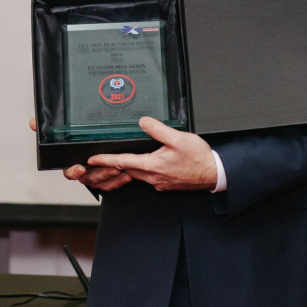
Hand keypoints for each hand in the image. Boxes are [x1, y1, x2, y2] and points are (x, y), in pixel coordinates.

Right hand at [30, 117, 129, 191]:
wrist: (98, 145)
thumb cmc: (77, 141)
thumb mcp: (63, 132)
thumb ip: (48, 129)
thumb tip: (33, 123)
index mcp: (72, 162)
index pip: (69, 171)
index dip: (73, 171)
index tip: (79, 168)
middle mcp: (84, 171)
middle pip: (89, 178)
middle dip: (100, 174)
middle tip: (110, 168)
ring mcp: (96, 176)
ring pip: (102, 182)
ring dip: (111, 177)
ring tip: (122, 169)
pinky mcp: (108, 179)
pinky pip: (112, 185)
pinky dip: (119, 181)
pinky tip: (127, 175)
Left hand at [85, 117, 217, 191]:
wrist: (214, 174)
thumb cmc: (199, 158)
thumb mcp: (178, 138)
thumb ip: (158, 129)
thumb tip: (143, 122)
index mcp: (153, 165)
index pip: (123, 162)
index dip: (105, 160)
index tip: (92, 160)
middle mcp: (154, 177)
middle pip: (126, 170)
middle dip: (112, 165)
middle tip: (100, 160)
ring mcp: (159, 183)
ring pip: (136, 175)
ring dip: (126, 168)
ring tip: (117, 160)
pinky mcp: (165, 185)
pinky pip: (147, 178)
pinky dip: (140, 171)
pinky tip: (142, 164)